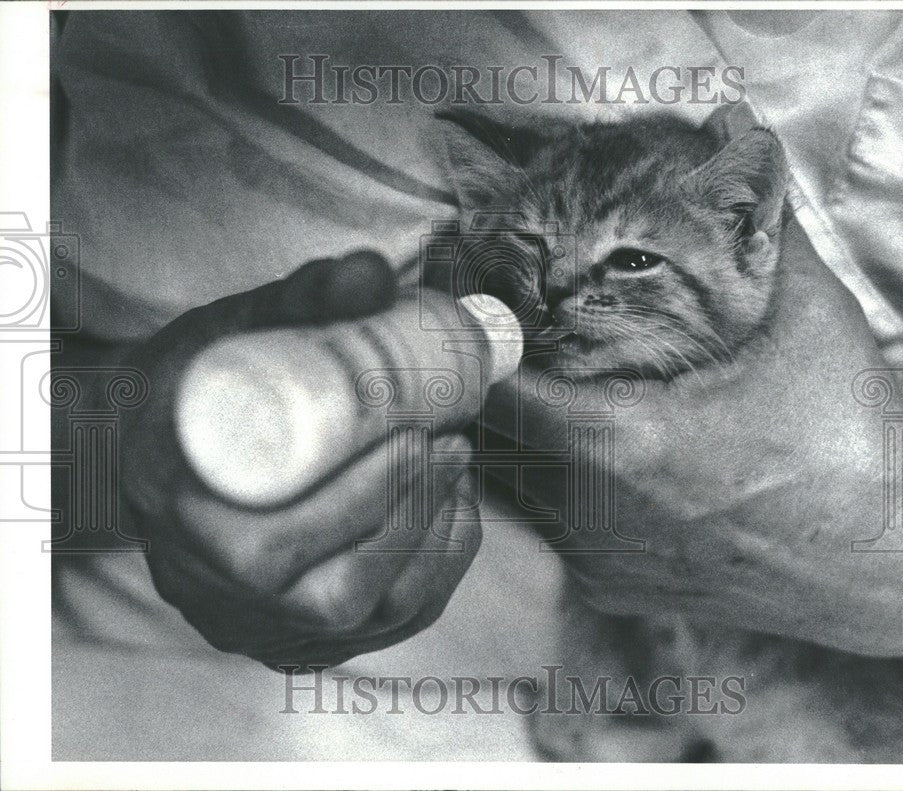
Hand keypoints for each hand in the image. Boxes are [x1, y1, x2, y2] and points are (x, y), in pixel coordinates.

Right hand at [120, 253, 481, 667]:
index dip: (357, 502)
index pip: (271, 549)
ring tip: (457, 467)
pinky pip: (385, 624)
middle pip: (333, 592)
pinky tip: (454, 511)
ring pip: (367, 615)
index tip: (415, 436)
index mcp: (184, 528)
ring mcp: (267, 624)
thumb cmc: (193, 393)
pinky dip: (435, 569)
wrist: (166, 453)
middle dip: (409, 514)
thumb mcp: (224, 338)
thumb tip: (374, 272)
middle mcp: (222, 597)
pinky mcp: (307, 634)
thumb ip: (295, 301)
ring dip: (431, 542)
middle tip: (451, 444)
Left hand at [485, 218, 902, 657]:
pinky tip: (588, 456)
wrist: (893, 559)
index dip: (479, 343)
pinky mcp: (617, 589)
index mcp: (621, 443)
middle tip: (510, 341)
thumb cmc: (851, 446)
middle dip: (493, 386)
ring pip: (513, 489)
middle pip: (491, 438)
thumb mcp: (806, 320)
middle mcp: (592, 512)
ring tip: (546, 389)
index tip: (482, 309)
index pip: (496, 388)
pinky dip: (551, 488)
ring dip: (517, 438)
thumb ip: (758, 226)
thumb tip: (737, 138)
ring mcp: (599, 558)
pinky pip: (549, 530)